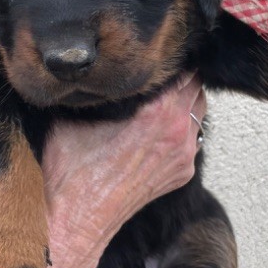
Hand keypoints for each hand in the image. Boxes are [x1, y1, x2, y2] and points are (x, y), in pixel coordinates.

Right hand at [0, 74, 204, 267]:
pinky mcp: (182, 174)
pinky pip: (192, 138)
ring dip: (183, 102)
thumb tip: (94, 60)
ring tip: (156, 96)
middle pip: (195, 86)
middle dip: (179, 77)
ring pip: (197, 112)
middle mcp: (179, 132)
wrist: (74, 218)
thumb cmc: (70, 168)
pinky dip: (180, 128)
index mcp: (158, 111)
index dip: (169, 56)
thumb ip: (97, 84)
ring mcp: (184, 156)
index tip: (156, 49)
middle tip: (155, 70)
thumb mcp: (77, 111)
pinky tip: (154, 127)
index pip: (183, 66)